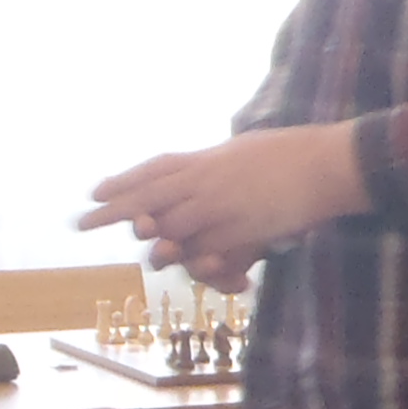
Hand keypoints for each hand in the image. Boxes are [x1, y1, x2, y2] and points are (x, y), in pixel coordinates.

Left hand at [79, 124, 368, 293]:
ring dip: (144, 238)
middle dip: (112, 210)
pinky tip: (163, 255)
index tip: (95, 191)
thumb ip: (221, 166)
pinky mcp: (236, 227)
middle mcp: (205, 178)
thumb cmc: (296, 157)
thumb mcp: (247, 152)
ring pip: (168, 224)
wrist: (327, 163)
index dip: (124, 181)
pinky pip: (200, 246)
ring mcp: (218, 204)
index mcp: (208, 159)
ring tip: (121, 242)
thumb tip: (206, 169)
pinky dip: (185, 256)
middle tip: (80, 222)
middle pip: (148, 195)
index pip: (156, 169)